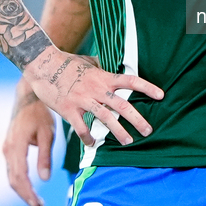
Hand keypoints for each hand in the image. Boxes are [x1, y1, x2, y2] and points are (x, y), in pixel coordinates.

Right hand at [3, 77, 55, 205]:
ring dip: (23, 192)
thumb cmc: (41, 113)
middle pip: (14, 180)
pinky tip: (30, 190)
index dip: (29, 194)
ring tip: (37, 204)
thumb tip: (44, 179)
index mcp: (17, 146)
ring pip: (11, 177)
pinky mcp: (9, 148)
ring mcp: (6, 149)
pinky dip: (20, 183)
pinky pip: (12, 170)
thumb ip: (45, 155)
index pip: (20, 176)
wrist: (27, 97)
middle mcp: (8, 149)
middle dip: (26, 197)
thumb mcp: (47, 133)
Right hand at [23, 47, 163, 146]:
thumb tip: (116, 66)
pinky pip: (81, 127)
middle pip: (122, 105)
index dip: (147, 87)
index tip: (161, 95)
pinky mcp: (69, 109)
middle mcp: (97, 89)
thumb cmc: (67, 62)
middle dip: (137, 119)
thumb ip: (103, 67)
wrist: (43, 65)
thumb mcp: (89, 61)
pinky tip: (93, 144)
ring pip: (105, 118)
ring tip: (128, 142)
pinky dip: (88, 137)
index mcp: (104, 77)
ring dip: (118, 132)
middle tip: (148, 130)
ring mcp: (83, 100)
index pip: (130, 81)